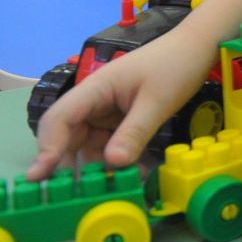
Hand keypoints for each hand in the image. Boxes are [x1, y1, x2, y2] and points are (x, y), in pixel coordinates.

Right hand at [27, 30, 211, 178]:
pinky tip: (133, 175)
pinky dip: (118, 159)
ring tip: (112, 189)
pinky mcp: (122, 118)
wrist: (200, 46)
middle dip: (71, 165)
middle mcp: (94, 101)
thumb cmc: (176, 65)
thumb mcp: (157, 101)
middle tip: (75, 195)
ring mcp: (108, 111)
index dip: (47, 148)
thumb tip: (113, 163)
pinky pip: (112, 143)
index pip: (58, 119)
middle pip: (70, 137)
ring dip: (100, 167)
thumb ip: (135, 132)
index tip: (40, 176)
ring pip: (91, 145)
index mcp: (95, 89)